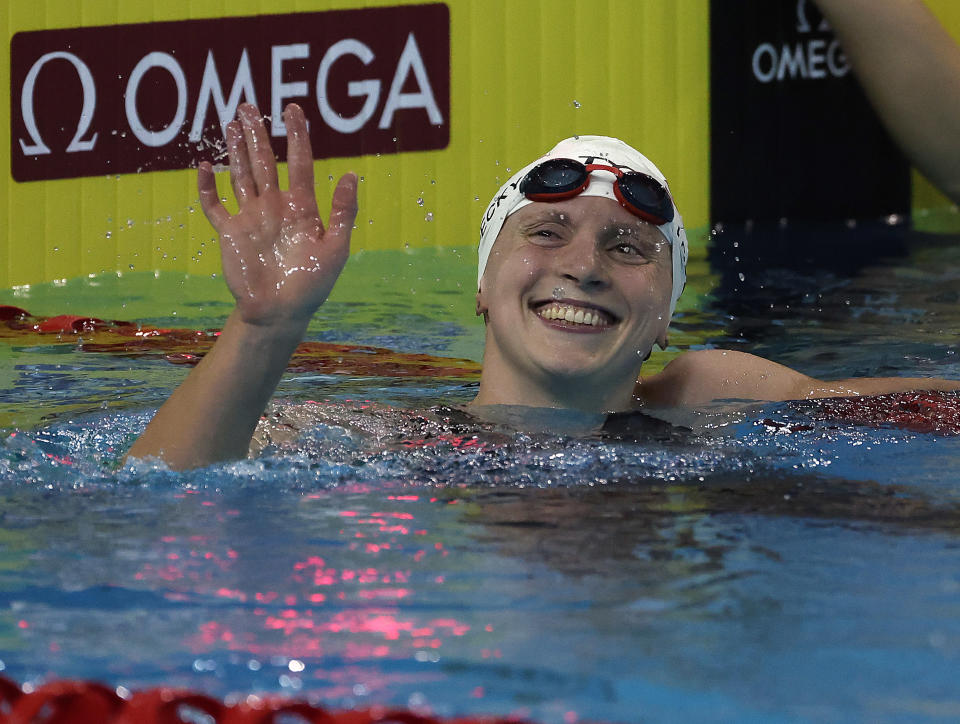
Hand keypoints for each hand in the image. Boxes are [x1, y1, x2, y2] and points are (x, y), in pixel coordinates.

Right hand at [197, 103, 358, 327]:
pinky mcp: (230, 233)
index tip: (293, 110)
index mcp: (302, 208)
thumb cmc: (311, 284)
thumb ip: (342, 212)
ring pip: (242, 175)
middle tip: (249, 107)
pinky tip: (205, 166)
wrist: (279, 312)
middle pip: (265, 161)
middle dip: (257, 134)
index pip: (300, 163)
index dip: (297, 136)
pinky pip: (215, 206)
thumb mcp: (335, 248)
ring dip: (236, 150)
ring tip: (232, 123)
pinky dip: (208, 188)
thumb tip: (351, 175)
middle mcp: (275, 207)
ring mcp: (251, 218)